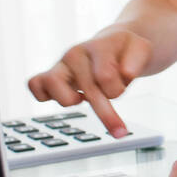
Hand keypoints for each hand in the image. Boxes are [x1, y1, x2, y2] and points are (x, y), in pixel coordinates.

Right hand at [27, 28, 152, 135]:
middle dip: (106, 115)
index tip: (123, 87)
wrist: (115, 44)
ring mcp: (61, 64)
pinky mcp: (51, 75)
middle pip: (85, 89)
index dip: (117, 89)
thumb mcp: (142, 49)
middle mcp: (76, 54)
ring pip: (50, 84)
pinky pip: (34, 85)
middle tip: (120, 132)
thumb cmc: (126, 51)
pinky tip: (68, 98)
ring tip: (81, 99)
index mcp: (99, 46)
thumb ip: (137, 60)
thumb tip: (126, 74)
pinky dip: (45, 96)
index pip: (104, 77)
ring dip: (69, 100)